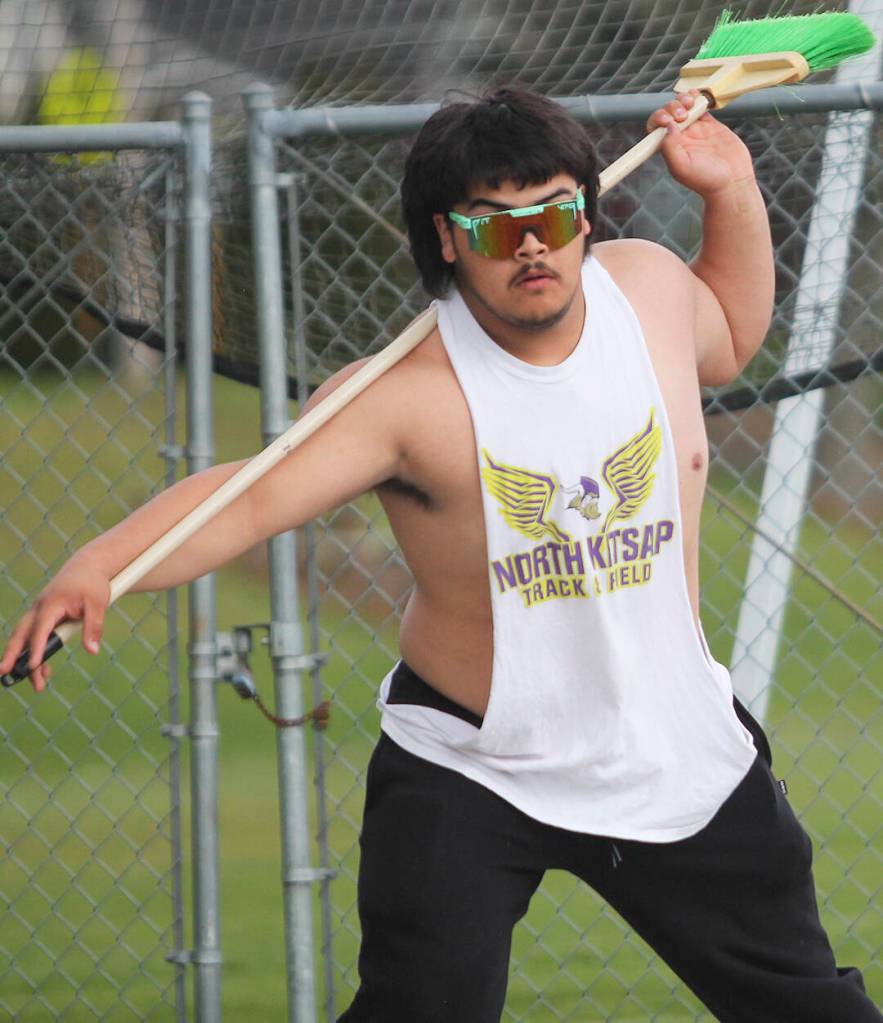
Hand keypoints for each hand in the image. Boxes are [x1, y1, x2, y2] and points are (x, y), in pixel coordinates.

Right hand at [0, 560, 109, 691]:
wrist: (86, 567)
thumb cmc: (91, 584)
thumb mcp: (98, 603)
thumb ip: (94, 627)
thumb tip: (92, 651)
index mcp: (50, 604)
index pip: (40, 629)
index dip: (35, 648)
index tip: (32, 666)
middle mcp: (39, 609)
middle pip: (21, 634)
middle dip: (12, 655)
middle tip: (4, 674)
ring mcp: (38, 613)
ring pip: (23, 637)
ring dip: (22, 658)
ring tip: (35, 684)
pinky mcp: (43, 617)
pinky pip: (33, 636)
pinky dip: (33, 652)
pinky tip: (41, 668)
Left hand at [648, 90, 755, 197]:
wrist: (732, 181)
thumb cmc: (706, 180)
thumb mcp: (682, 167)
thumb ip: (670, 147)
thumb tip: (667, 126)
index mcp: (669, 147)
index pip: (655, 127)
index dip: (658, 118)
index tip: (667, 119)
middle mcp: (679, 138)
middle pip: (668, 113)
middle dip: (672, 107)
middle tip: (683, 115)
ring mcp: (695, 129)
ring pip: (683, 106)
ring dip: (683, 99)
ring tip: (691, 103)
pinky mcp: (710, 124)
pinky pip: (700, 105)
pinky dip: (697, 97)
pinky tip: (698, 96)